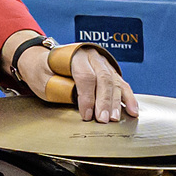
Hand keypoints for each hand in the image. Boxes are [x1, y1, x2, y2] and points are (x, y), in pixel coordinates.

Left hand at [18, 38, 135, 121]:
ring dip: (116, 102)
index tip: (86, 115)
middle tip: (103, 120)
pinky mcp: (109, 72)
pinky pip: (122, 84)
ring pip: (114, 82)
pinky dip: (128, 99)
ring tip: (115, 119)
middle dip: (104, 101)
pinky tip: (132, 111)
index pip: (85, 76)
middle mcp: (92, 56)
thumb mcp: (43, 78)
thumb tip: (75, 104)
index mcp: (74, 55)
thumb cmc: (42, 70)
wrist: (44, 58)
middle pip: (103, 79)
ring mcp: (103, 63)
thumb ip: (58, 88)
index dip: (87, 97)